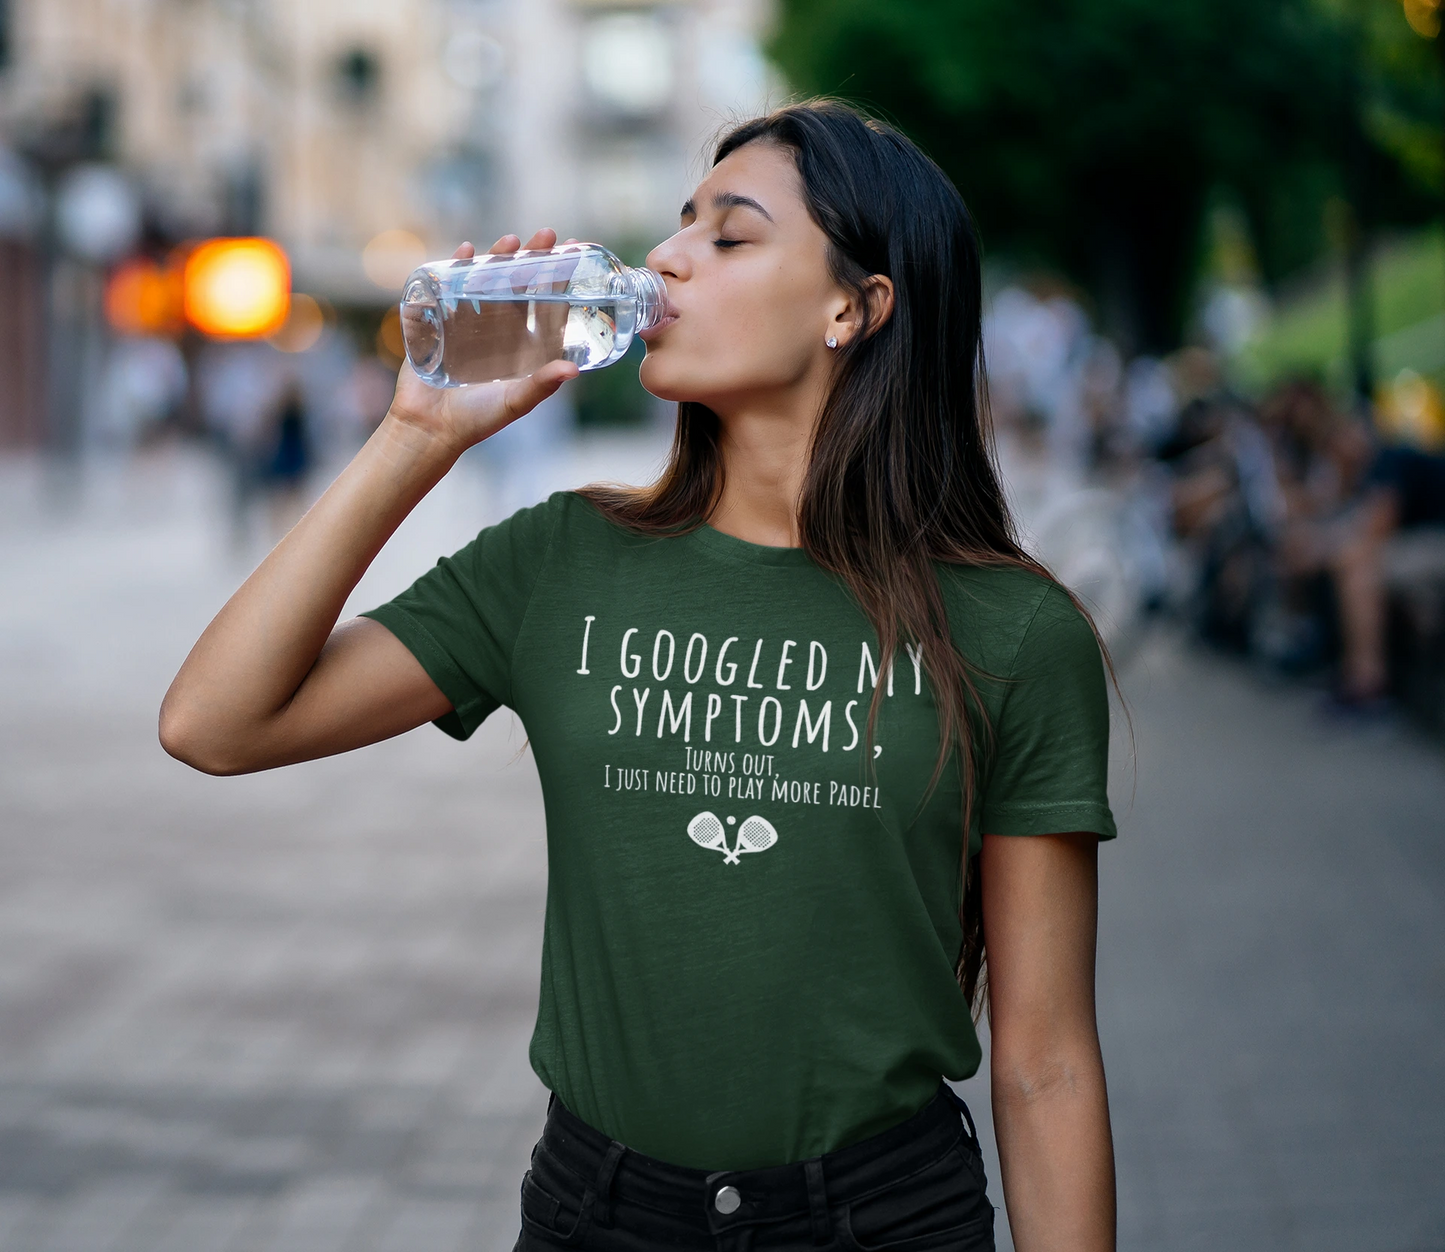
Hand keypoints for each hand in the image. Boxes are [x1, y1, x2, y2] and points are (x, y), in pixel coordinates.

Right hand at [385, 228, 580, 456]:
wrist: (429, 428)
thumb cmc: (477, 421)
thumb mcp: (515, 402)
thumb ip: (542, 386)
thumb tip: (574, 369)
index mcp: (521, 345)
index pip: (546, 304)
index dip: (560, 280)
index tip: (574, 255)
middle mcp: (498, 329)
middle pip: (518, 284)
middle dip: (533, 258)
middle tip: (547, 235)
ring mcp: (468, 321)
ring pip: (486, 279)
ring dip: (498, 257)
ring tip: (511, 240)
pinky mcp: (439, 320)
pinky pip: (448, 286)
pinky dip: (455, 266)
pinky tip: (465, 250)